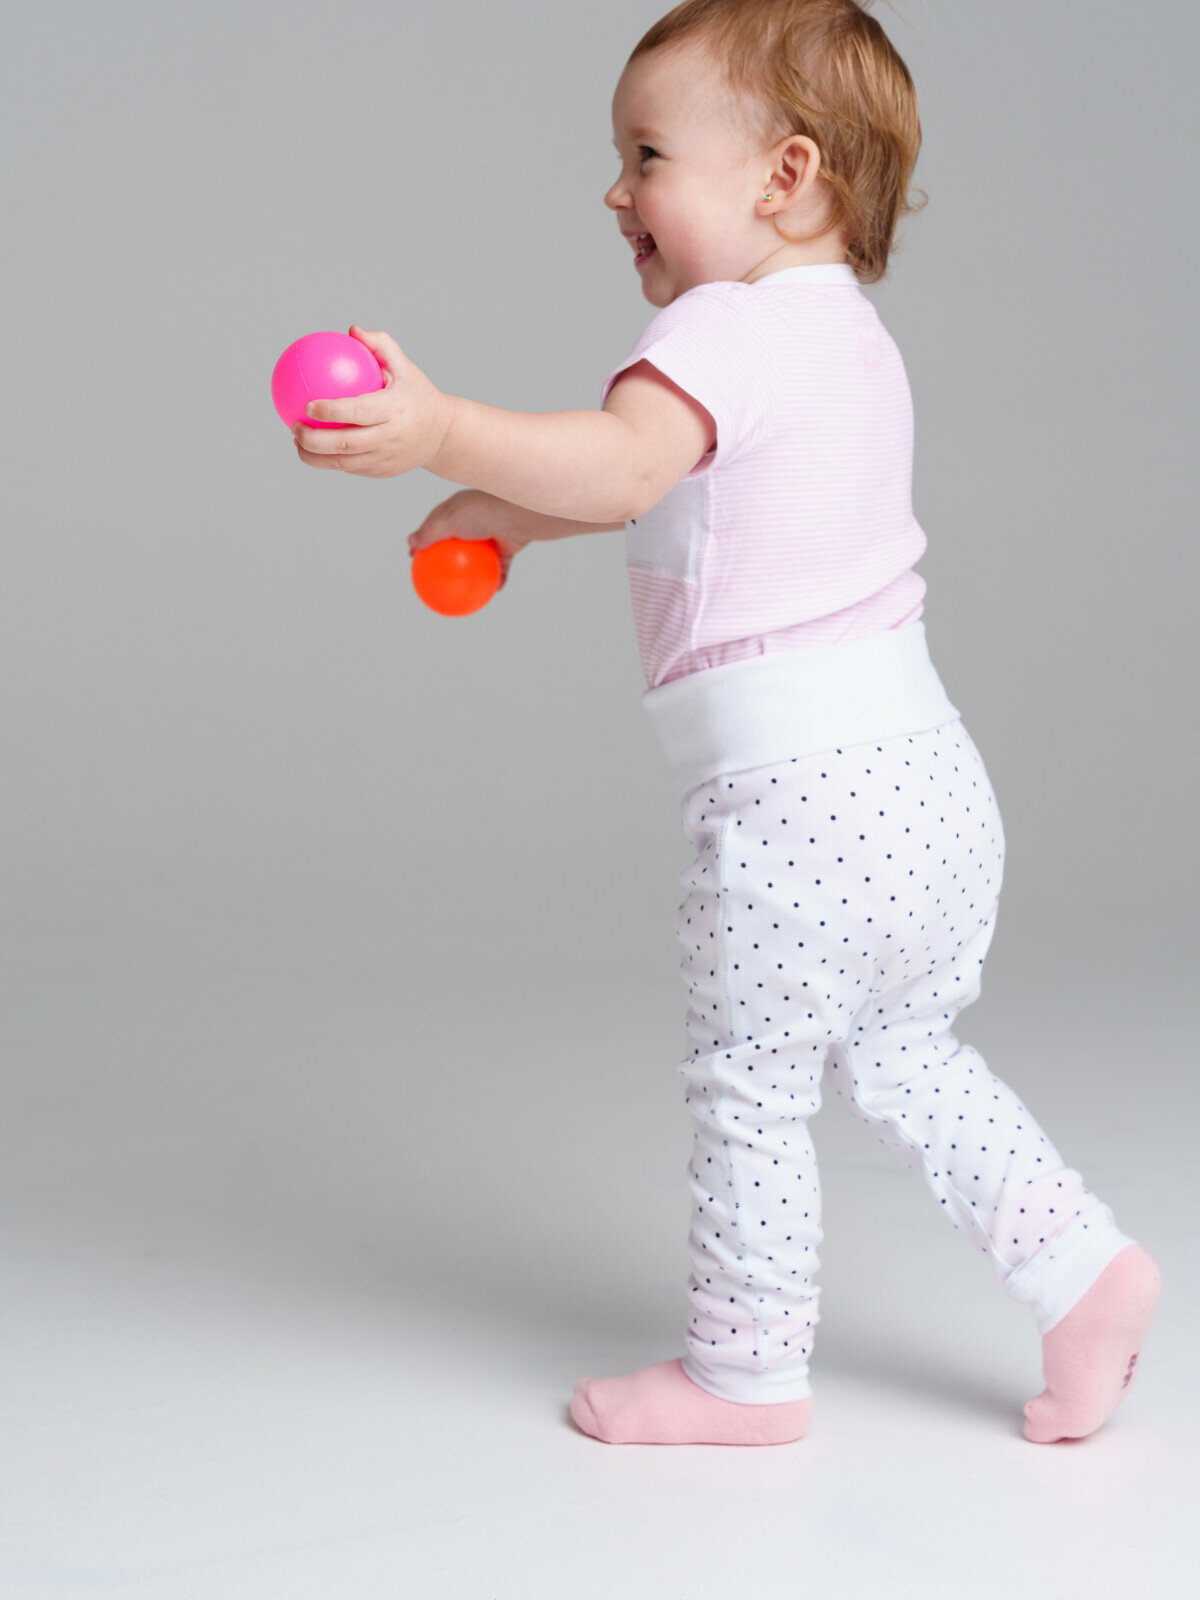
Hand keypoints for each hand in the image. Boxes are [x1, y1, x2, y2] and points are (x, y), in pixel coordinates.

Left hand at [291, 325, 453, 478]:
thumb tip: (351, 330)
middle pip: (344, 444)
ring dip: (314, 456)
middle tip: (294, 426)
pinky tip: (313, 451)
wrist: (443, 434)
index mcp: (394, 410)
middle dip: (312, 439)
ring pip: (342, 463)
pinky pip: (350, 468)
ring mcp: (385, 458)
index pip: (357, 411)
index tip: (307, 405)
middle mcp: (389, 437)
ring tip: (296, 443)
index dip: (330, 410)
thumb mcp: (405, 366)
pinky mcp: (382, 471)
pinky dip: (329, 461)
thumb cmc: (417, 393)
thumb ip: (380, 345)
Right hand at [408, 490, 533, 590]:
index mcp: (459, 510)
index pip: (436, 525)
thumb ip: (430, 532)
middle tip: (433, 577)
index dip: (424, 539)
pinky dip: (495, 580)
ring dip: (470, 574)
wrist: (515, 516)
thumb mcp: (449, 520)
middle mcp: (475, 522)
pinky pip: (499, 568)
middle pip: (456, 544)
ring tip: (459, 591)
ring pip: (478, 559)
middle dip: (445, 560)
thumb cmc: (480, 514)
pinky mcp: (506, 547)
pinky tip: (488, 594)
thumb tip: (410, 543)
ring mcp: (491, 535)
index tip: (414, 555)